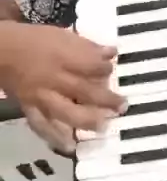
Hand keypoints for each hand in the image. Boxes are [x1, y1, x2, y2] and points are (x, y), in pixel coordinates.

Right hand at [0, 22, 126, 151]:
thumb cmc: (32, 39)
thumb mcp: (60, 34)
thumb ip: (86, 45)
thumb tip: (111, 52)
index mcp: (62, 57)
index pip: (91, 66)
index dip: (105, 70)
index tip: (115, 70)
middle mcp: (54, 79)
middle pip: (84, 91)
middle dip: (106, 99)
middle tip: (123, 105)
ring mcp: (41, 96)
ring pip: (66, 112)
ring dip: (87, 120)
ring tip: (104, 127)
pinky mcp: (29, 108)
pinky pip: (42, 125)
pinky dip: (55, 138)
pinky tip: (70, 146)